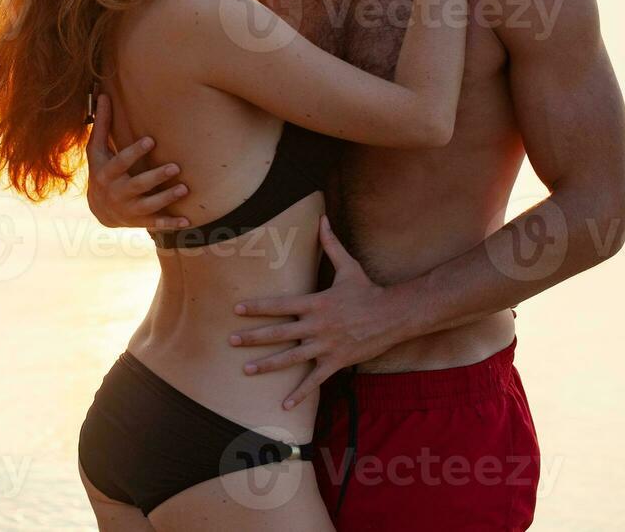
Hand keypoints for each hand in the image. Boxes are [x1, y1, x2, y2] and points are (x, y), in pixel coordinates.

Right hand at [85, 93, 190, 230]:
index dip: (134, 152)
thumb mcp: (97, 150)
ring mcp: (128, 209)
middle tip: (175, 166)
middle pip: (137, 185)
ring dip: (166, 198)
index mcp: (106, 173)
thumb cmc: (101, 171)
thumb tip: (102, 95)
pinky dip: (171, 223)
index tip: (151, 140)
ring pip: (148, 205)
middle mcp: (116, 192)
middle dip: (155, 177)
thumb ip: (102, 124)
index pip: (120, 162)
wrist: (98, 209)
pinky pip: (156, 224)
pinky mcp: (139, 221)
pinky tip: (187, 220)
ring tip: (184, 188)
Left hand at [230, 216, 404, 409]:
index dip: (257, 308)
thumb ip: (331, 244)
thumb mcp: (348, 266)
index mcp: (316, 303)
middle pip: (279, 333)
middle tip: (230, 341)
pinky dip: (299, 393)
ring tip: (246, 370)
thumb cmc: (368, 290)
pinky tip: (284, 406)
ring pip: (291, 358)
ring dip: (268, 365)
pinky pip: (315, 380)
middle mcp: (317, 326)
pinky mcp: (336, 362)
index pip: (280, 305)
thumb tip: (322, 219)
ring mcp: (326, 346)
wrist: (394, 316)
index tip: (236, 309)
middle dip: (253, 337)